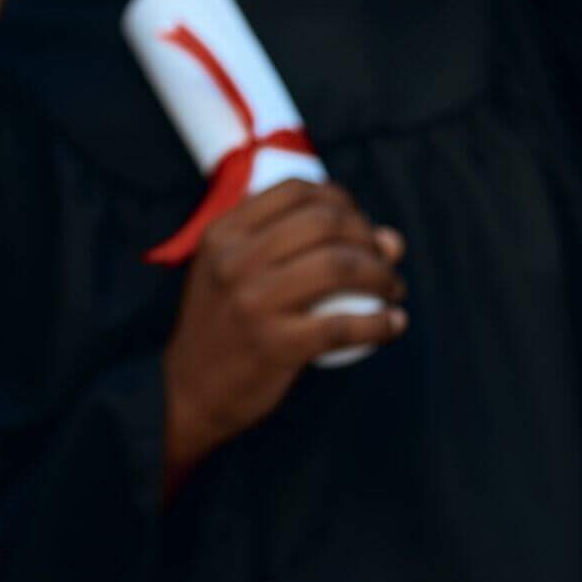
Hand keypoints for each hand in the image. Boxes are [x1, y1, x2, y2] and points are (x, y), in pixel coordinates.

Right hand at [159, 180, 407, 492]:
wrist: (188, 390)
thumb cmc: (226, 325)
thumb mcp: (241, 273)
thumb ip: (305, 247)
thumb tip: (391, 240)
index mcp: (224, 232)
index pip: (296, 191)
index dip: (340, 200)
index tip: (357, 226)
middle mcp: (235, 260)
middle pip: (325, 222)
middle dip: (367, 238)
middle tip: (382, 262)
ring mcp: (253, 301)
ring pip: (339, 266)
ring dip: (382, 275)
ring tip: (392, 290)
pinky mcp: (274, 344)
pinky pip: (343, 325)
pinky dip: (380, 323)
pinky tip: (393, 324)